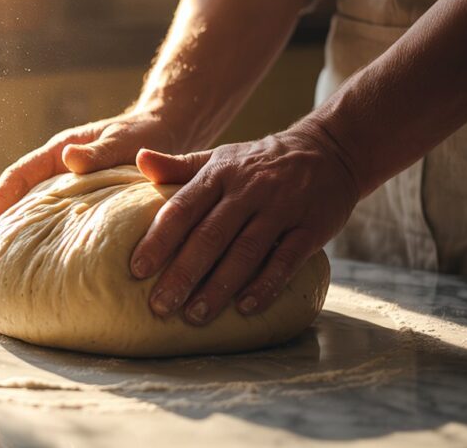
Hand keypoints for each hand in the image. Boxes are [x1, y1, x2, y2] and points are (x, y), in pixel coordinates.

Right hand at [0, 106, 175, 248]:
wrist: (167, 133)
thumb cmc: (144, 136)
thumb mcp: (123, 141)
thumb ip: (98, 151)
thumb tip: (69, 157)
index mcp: (60, 151)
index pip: (17, 177)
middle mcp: (58, 169)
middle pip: (16, 196)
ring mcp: (68, 185)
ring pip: (33, 209)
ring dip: (13, 231)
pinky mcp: (83, 200)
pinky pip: (55, 218)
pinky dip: (41, 235)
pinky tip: (37, 259)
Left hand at [130, 125, 359, 324]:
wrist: (330, 150)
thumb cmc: (260, 162)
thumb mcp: (220, 158)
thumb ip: (179, 166)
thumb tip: (139, 159)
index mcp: (219, 174)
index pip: (183, 208)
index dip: (159, 239)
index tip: (136, 269)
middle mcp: (247, 190)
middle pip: (210, 235)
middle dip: (182, 273)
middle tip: (159, 305)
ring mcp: (280, 209)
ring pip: (245, 252)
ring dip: (218, 287)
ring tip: (194, 316)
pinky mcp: (310, 228)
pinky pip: (285, 260)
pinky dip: (266, 285)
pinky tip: (246, 308)